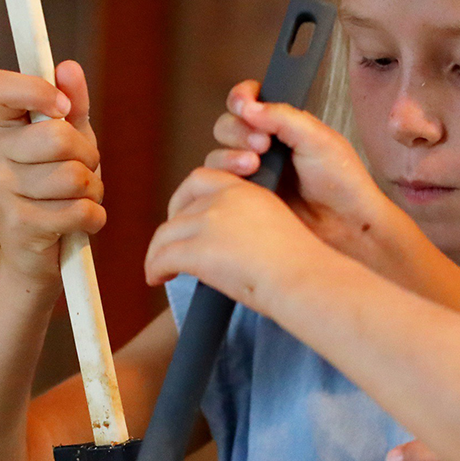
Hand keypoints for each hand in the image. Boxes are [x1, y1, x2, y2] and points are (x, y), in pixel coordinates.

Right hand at [0, 60, 102, 285]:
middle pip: (57, 137)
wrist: (37, 256)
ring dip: (93, 191)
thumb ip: (73, 104)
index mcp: (1, 127)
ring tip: (80, 200)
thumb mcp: (71, 143)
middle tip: (86, 172)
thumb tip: (69, 68)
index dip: (34, 89)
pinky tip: (82, 223)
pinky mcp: (18, 225)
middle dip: (88, 157)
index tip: (62, 109)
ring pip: (73, 177)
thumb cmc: (57, 191)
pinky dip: (93, 218)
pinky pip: (78, 211)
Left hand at [145, 164, 322, 301]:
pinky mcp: (198, 249)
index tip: (185, 219)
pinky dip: (154, 268)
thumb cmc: (302, 268)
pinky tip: (156, 278)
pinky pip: (162, 257)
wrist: (304, 280)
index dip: (185, 199)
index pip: (201, 180)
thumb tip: (232, 248)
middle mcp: (225, 200)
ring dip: (158, 252)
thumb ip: (250, 227)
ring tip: (159, 270)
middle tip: (167, 247)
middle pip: (180, 207)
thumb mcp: (278, 230)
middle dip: (169, 227)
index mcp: (247, 192)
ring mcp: (209, 223)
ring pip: (166, 234)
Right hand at [208, 83, 403, 266]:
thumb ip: (284, 117)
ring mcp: (253, 174)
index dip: (242, 97)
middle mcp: (264, 147)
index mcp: (284, 126)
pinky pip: (218, 184)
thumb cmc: (342, 182)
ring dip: (229, 154)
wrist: (347, 225)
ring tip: (254, 164)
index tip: (244, 103)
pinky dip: (226, 177)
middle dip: (238, 130)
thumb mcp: (319, 138)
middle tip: (262, 144)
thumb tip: (249, 107)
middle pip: (228, 125)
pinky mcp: (245, 199)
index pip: (250, 101)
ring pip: (218, 154)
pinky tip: (249, 180)